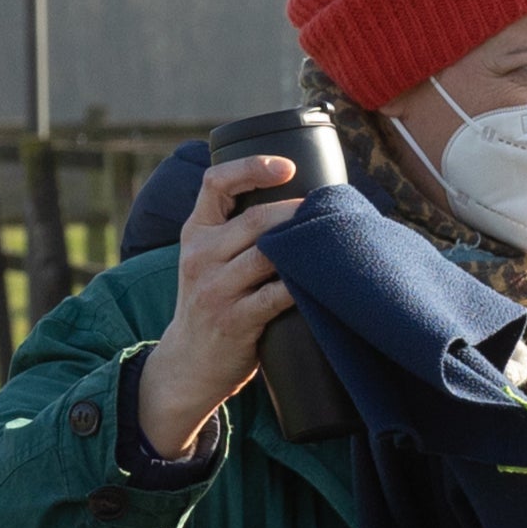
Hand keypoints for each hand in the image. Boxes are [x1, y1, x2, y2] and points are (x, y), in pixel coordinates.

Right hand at [137, 153, 304, 457]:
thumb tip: (299, 202)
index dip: (251, 167)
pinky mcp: (235, 320)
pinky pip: (277, 296)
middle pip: (255, 218)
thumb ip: (237, 233)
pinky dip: (305, 285)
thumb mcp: (208, 259)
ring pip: (269, 254)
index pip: (215, 183)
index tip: (288, 166)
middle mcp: (200, 255)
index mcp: (195, 232)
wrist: (187, 362)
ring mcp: (216, 288)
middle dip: (298, 211)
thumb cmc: (214, 302)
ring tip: (339, 239)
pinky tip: (327, 280)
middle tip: (333, 210)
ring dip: (306, 245)